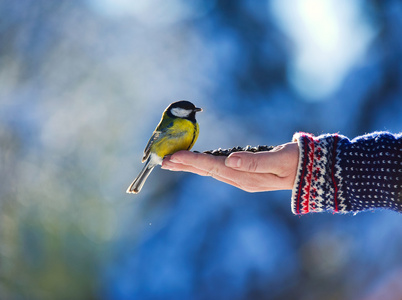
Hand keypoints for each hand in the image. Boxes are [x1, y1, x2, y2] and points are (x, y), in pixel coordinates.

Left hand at [161, 142, 298, 191]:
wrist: (311, 172)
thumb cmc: (297, 162)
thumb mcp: (280, 161)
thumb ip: (255, 162)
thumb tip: (230, 160)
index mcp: (246, 177)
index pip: (213, 167)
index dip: (193, 161)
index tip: (174, 157)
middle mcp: (241, 180)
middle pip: (207, 172)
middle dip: (186, 165)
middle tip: (165, 162)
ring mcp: (243, 179)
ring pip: (211, 172)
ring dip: (192, 166)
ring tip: (175, 162)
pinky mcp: (246, 175)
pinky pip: (220, 170)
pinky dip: (205, 165)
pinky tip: (198, 162)